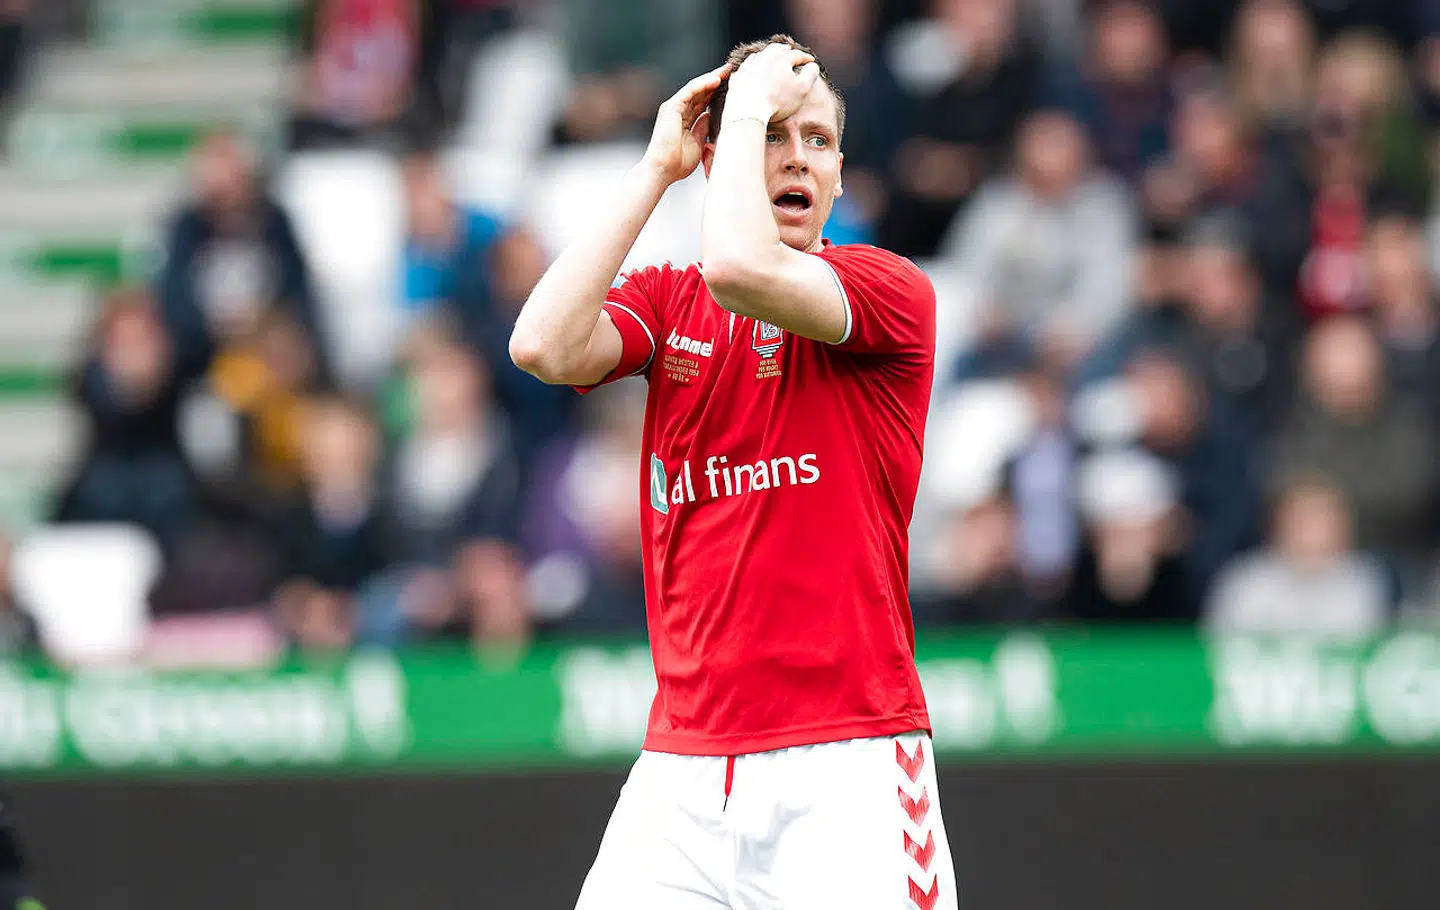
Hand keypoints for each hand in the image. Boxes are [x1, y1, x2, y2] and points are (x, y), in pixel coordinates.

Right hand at [641, 63, 729, 185]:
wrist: (663, 171)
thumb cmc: (677, 164)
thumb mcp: (698, 144)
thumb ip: (703, 128)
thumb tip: (710, 115)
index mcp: (684, 120)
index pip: (703, 102)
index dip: (716, 93)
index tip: (734, 86)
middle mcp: (678, 111)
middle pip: (700, 91)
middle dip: (716, 80)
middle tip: (733, 70)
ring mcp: (673, 108)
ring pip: (695, 88)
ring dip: (712, 78)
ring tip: (728, 70)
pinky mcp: (671, 107)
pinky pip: (689, 91)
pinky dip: (703, 84)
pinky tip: (716, 79)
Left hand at [724, 44, 817, 124]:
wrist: (749, 111)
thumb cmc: (778, 101)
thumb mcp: (802, 89)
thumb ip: (810, 74)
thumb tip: (813, 65)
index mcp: (781, 58)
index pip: (797, 54)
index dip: (805, 58)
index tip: (810, 61)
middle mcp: (764, 57)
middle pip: (776, 49)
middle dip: (785, 50)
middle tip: (790, 51)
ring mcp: (748, 66)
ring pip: (759, 55)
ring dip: (767, 55)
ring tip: (771, 58)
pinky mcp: (737, 77)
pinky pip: (745, 68)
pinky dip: (751, 66)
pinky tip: (752, 69)